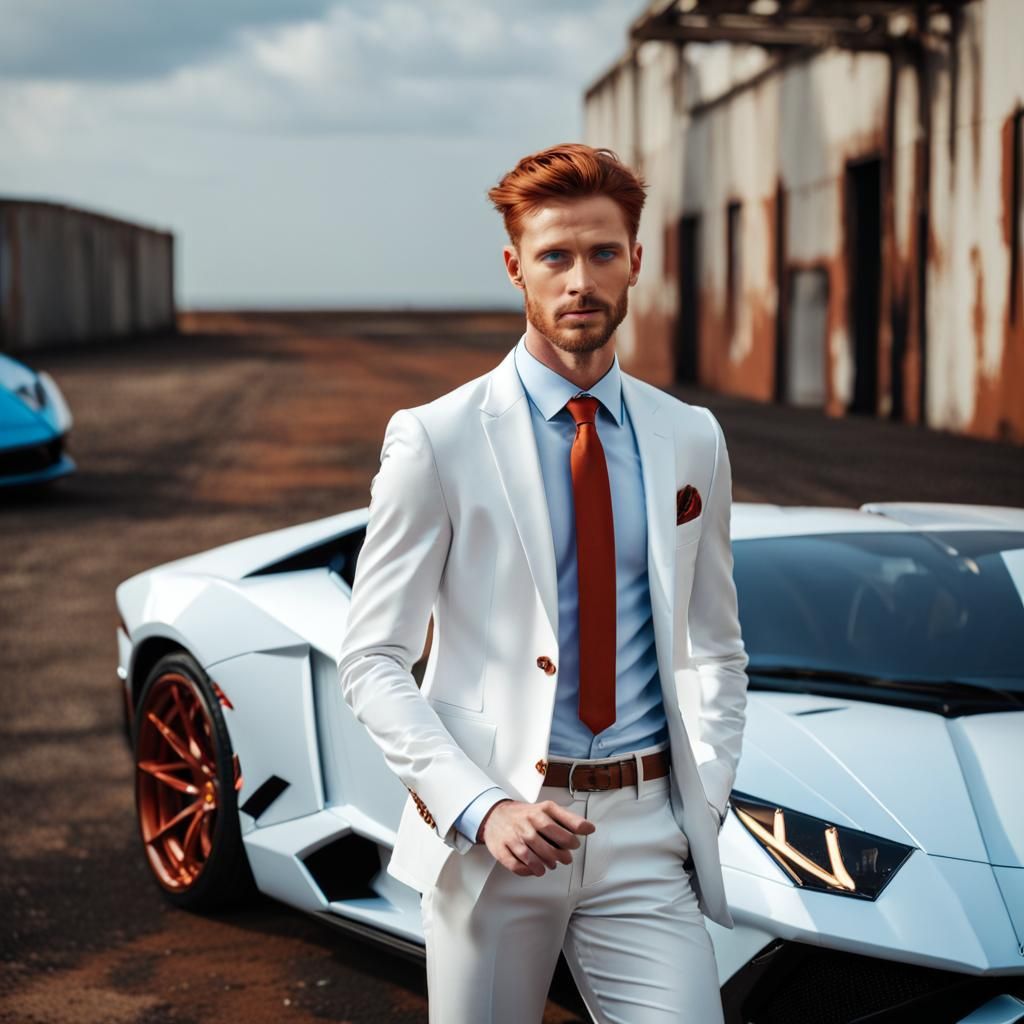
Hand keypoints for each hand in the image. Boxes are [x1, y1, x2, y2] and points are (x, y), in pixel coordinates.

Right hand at [478, 799, 595, 876]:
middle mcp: (524, 823)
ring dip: (543, 865)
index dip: (569, 839)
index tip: (575, 844)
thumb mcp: (548, 810)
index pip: (556, 827)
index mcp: (538, 812)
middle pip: (544, 844)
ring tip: (550, 866)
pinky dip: (526, 871)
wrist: (495, 814)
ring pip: (529, 856)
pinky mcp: (501, 849)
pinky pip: (514, 865)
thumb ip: (569, 819)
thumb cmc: (526, 815)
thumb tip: (590, 829)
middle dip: (558, 855)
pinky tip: (534, 869)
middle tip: (565, 859)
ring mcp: (511, 836)